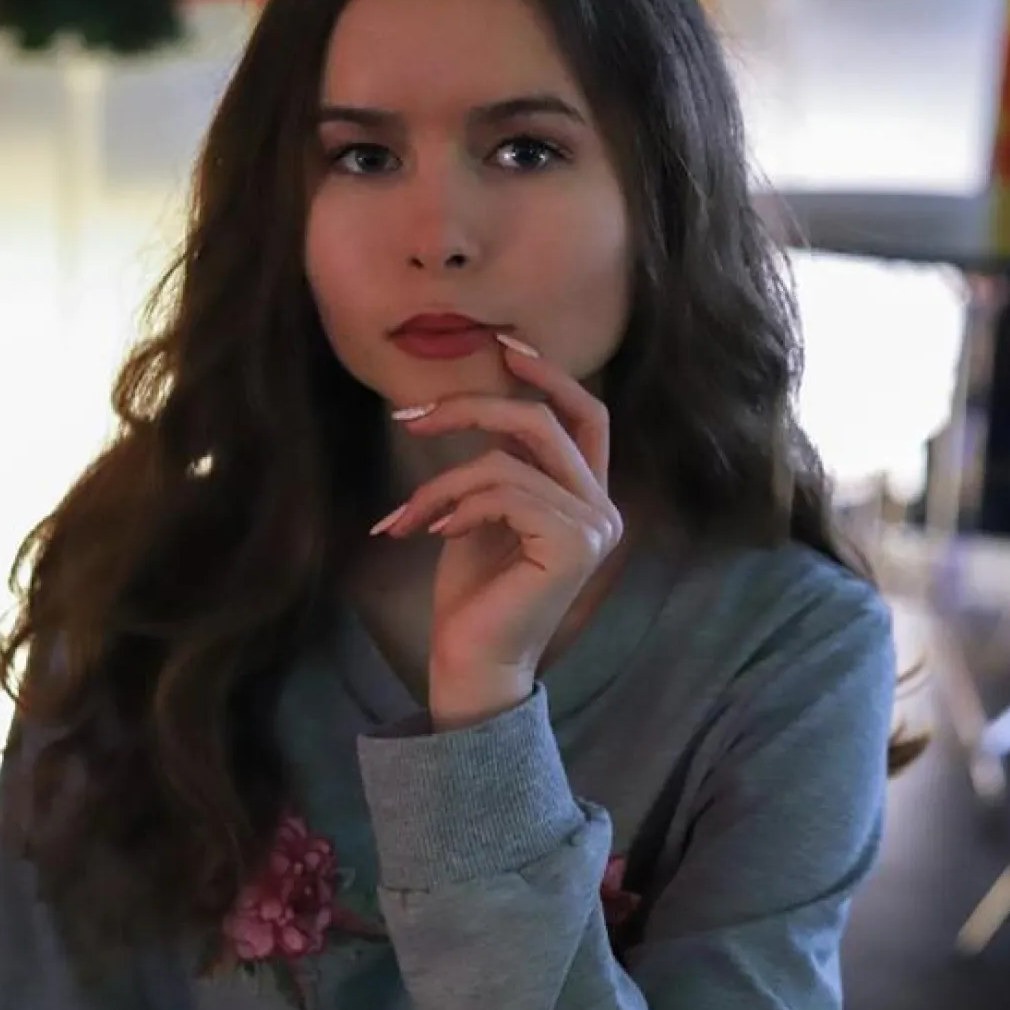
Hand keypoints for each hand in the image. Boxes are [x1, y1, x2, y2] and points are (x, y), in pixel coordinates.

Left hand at [372, 336, 622, 728]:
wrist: (471, 662)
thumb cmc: (473, 593)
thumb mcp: (481, 510)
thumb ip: (498, 463)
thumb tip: (475, 404)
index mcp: (586, 496)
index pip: (587, 416)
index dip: (552, 376)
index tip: (504, 347)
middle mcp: (603, 508)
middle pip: (544, 421)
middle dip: (473, 407)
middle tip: (413, 417)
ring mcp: (595, 527)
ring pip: (509, 460)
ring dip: (442, 482)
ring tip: (407, 515)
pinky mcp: (574, 544)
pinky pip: (503, 491)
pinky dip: (455, 504)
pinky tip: (432, 533)